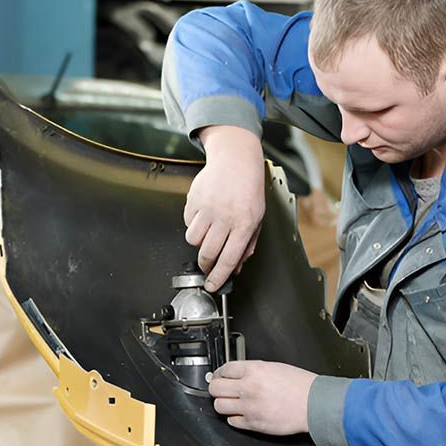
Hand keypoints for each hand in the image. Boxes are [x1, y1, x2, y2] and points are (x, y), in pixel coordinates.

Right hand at [185, 126, 264, 290]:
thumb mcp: (257, 218)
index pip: (229, 259)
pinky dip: (193, 225)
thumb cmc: (249, 189)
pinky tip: (204, 216)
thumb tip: (236, 268)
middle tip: (207, 265)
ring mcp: (208, 208)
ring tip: (208, 234)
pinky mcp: (194, 199)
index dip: (219, 277)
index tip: (212, 285)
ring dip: (199, 243)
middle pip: (207, 253)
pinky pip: (187, 222)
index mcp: (244, 224)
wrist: (236, 160)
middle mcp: (225, 217)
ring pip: (193, 240)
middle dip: (206, 265)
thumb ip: (247, 245)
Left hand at [208, 360, 315, 435]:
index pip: (224, 369)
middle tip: (221, 389)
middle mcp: (248, 388)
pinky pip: (232, 421)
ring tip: (231, 402)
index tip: (220, 376)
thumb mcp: (275, 367)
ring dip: (223, 404)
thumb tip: (238, 374)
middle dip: (216, 388)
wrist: (314, 404)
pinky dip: (235, 418)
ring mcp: (249, 407)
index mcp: (254, 370)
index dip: (219, 373)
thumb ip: (254, 370)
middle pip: (215, 388)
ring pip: (219, 406)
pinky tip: (242, 413)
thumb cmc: (301, 386)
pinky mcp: (253, 423)